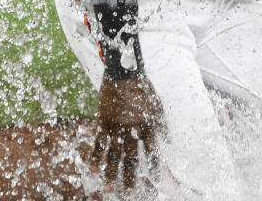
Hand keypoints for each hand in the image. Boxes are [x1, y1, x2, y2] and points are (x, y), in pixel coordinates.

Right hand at [91, 74, 161, 189]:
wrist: (124, 73)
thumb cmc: (143, 89)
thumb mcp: (158, 105)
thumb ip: (163, 125)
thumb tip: (170, 142)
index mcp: (147, 124)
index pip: (151, 149)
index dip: (153, 165)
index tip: (155, 179)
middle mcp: (132, 128)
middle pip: (130, 157)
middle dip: (129, 176)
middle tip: (128, 193)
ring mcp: (116, 125)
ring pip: (113, 153)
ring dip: (111, 171)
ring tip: (109, 186)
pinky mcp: (103, 120)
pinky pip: (98, 141)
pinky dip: (95, 154)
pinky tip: (92, 167)